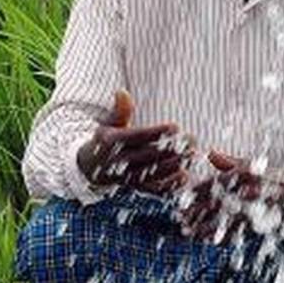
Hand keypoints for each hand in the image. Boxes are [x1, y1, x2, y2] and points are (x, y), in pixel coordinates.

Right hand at [76, 90, 193, 194]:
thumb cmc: (105, 141)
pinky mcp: (135, 189)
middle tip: (192, 140)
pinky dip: (170, 185)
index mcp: (111, 142)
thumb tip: (122, 92)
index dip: (156, 133)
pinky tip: (185, 176)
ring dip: (175, 165)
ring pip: (153, 174)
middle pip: (149, 155)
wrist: (90, 169)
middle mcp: (118, 162)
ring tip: (193, 155)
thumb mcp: (108, 123)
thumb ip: (119, 110)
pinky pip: (153, 190)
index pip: (137, 137)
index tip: (176, 127)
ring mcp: (126, 178)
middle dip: (172, 148)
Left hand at [179, 151, 283, 242]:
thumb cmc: (276, 180)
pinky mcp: (259, 225)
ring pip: (220, 220)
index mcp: (244, 174)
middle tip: (178, 217)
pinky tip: (206, 240)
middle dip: (194, 210)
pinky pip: (234, 234)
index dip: (194, 191)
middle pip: (212, 202)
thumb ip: (230, 162)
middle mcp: (247, 190)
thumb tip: (209, 153)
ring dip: (201, 227)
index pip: (212, 182)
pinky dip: (218, 237)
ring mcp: (254, 209)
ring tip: (186, 230)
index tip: (180, 198)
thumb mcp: (254, 166)